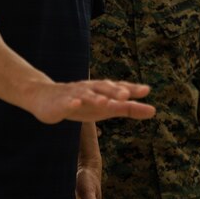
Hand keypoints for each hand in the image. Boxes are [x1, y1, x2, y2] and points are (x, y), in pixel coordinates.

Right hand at [29, 79, 154, 123]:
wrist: (45, 98)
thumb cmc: (82, 103)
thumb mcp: (106, 107)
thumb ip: (128, 108)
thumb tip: (154, 111)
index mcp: (102, 90)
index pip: (119, 87)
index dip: (131, 88)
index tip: (146, 90)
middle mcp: (90, 89)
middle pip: (103, 88)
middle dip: (115, 91)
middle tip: (127, 95)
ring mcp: (74, 95)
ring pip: (86, 96)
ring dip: (95, 98)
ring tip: (105, 102)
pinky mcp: (60, 103)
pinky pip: (65, 103)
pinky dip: (71, 103)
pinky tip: (75, 105)